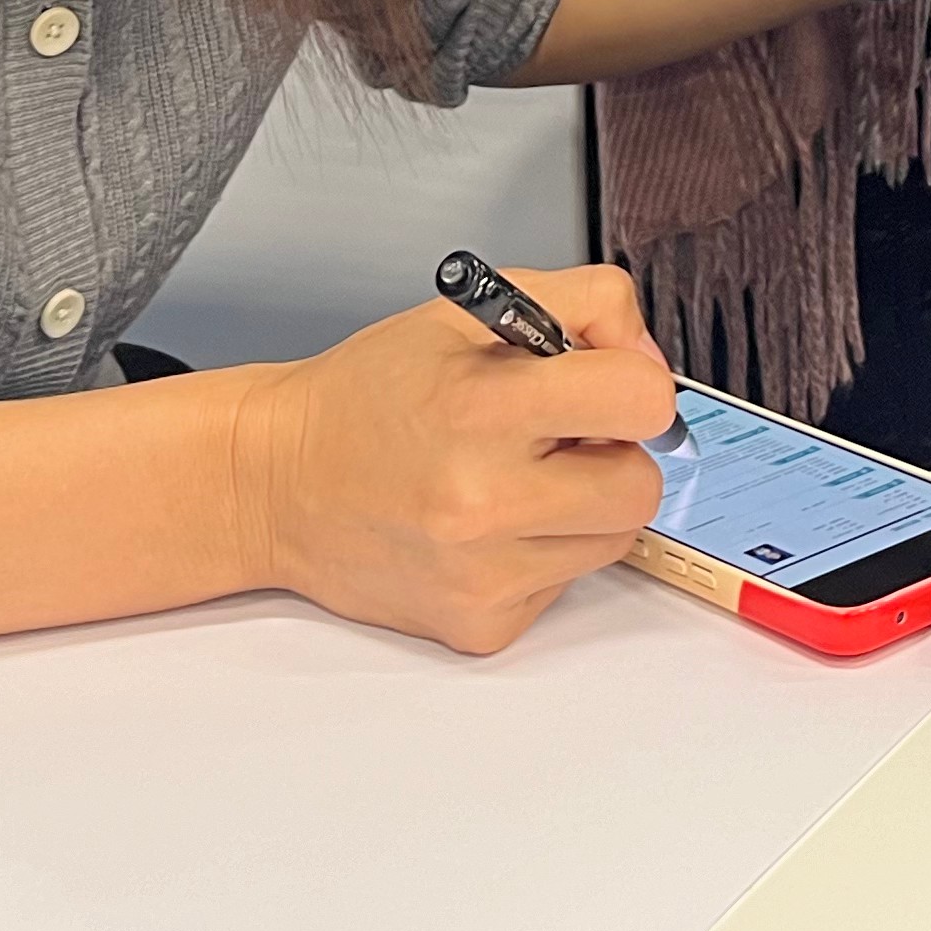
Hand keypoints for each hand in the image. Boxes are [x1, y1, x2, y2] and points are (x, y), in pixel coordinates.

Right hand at [232, 263, 676, 655]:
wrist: (281, 481)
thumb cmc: (370, 395)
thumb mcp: (468, 309)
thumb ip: (581, 305)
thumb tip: (649, 361)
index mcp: (481, 406)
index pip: (641, 399)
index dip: (633, 382)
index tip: (604, 385)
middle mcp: (482, 500)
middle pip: (642, 486)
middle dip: (614, 453)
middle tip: (558, 436)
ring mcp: (482, 574)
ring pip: (614, 539)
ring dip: (583, 504)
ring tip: (516, 476)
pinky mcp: (479, 626)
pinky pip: (565, 585)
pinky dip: (541, 552)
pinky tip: (486, 524)